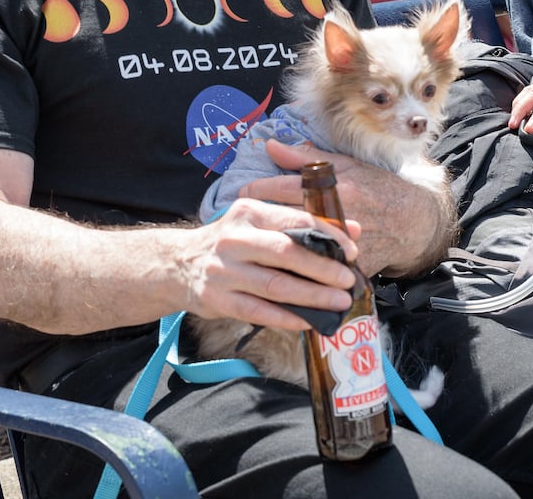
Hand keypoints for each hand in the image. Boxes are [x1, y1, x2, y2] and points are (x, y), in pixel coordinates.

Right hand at [182, 198, 360, 330]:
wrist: (178, 264)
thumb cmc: (232, 243)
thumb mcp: (261, 222)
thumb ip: (304, 224)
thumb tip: (354, 229)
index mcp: (249, 212)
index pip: (296, 221)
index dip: (328, 237)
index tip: (352, 251)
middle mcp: (234, 238)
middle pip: (287, 253)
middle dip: (323, 269)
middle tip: (348, 281)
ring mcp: (224, 270)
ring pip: (276, 286)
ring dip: (312, 296)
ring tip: (338, 302)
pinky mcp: (217, 299)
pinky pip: (259, 311)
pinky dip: (287, 317)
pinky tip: (309, 321)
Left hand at [242, 141, 453, 276]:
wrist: (413, 221)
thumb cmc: (379, 188)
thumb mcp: (347, 165)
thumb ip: (307, 158)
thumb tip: (271, 145)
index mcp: (333, 188)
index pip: (284, 188)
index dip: (257, 189)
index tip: (241, 191)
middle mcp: (335, 216)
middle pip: (285, 219)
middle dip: (259, 219)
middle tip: (240, 219)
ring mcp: (343, 243)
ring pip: (298, 249)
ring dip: (274, 247)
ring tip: (254, 244)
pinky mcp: (351, 266)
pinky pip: (319, 272)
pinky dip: (300, 272)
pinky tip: (280, 271)